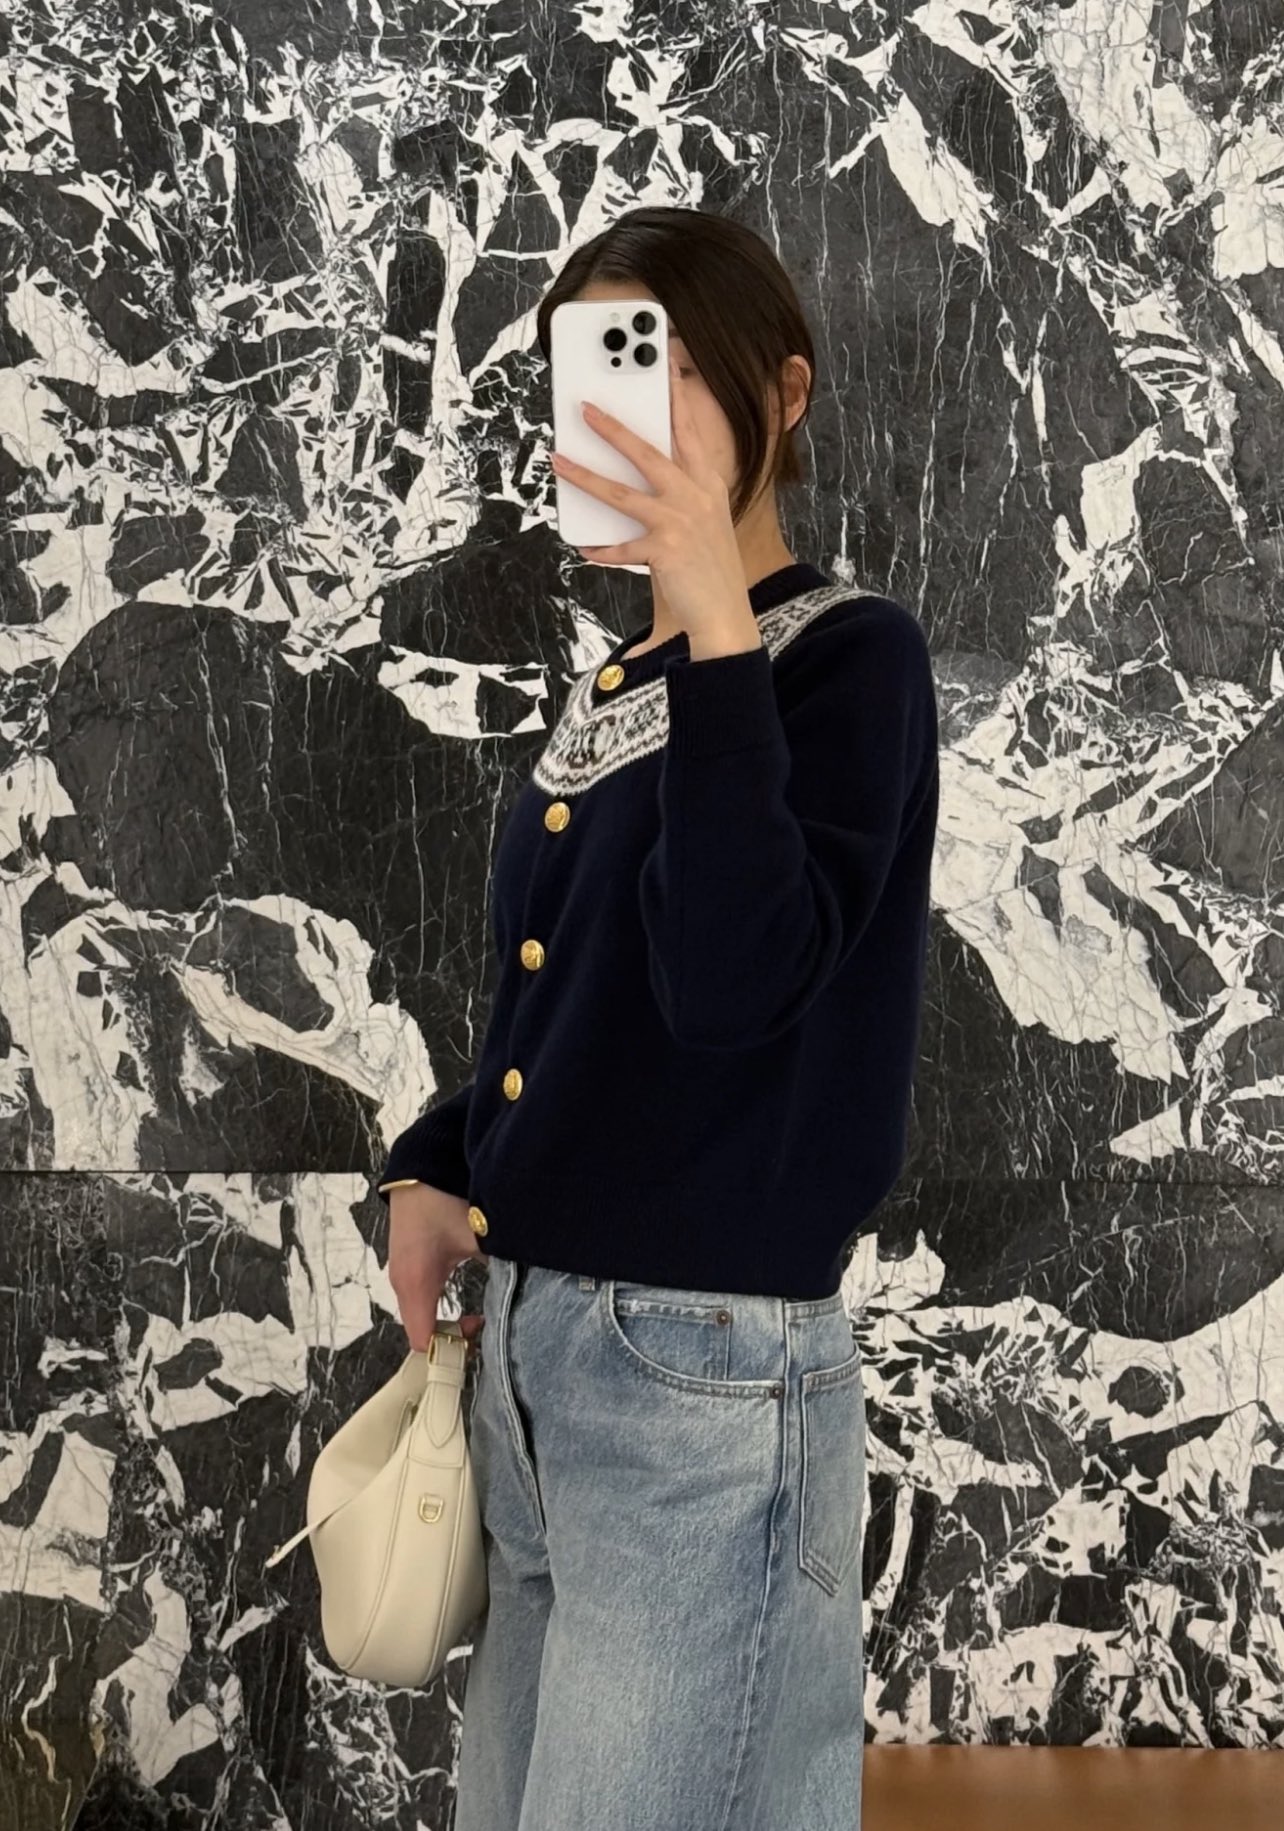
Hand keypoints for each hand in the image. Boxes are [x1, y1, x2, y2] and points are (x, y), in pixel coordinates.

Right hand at [387, 1183, 487, 1353]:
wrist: (423, 1167)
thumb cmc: (446, 1200)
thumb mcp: (480, 1237)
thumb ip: (503, 1268)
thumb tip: (529, 1291)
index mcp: (417, 1282)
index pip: (425, 1341)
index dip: (453, 1349)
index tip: (480, 1335)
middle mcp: (403, 1284)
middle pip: (423, 1332)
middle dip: (454, 1338)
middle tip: (486, 1325)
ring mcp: (402, 1275)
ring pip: (422, 1316)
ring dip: (448, 1323)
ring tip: (480, 1317)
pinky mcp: (408, 1265)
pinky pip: (421, 1300)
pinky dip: (440, 1307)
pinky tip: (464, 1298)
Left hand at [549, 352, 761, 657]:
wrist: (727, 614)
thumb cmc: (713, 567)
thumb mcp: (707, 521)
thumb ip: (682, 494)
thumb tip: (638, 479)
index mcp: (708, 485)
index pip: (690, 432)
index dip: (676, 398)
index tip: (664, 368)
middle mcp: (696, 498)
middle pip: (648, 453)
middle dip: (613, 428)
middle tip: (585, 408)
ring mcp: (680, 524)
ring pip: (623, 493)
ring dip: (586, 476)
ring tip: (559, 462)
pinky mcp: (665, 552)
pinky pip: (622, 547)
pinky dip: (601, 549)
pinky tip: (584, 547)